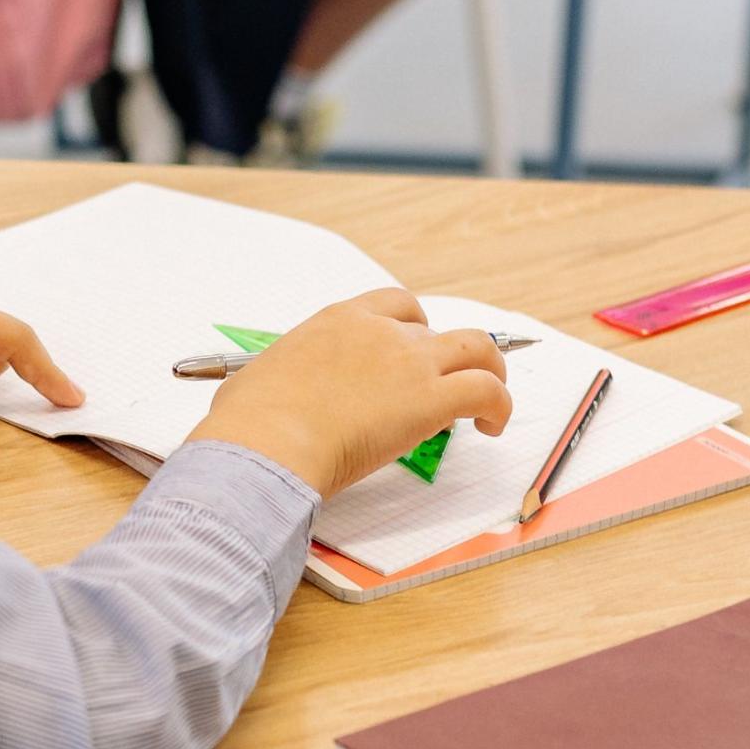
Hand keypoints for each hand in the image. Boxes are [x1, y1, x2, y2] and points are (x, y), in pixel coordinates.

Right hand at [186, 289, 512, 496]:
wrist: (266, 443)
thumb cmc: (250, 422)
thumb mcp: (257, 380)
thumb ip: (278, 380)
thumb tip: (264, 397)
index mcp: (338, 321)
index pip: (394, 305)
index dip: (413, 327)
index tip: (413, 356)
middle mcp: (381, 333)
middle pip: (439, 329)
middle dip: (453, 352)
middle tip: (452, 383)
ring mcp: (410, 363)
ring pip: (477, 349)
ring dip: (491, 371)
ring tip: (489, 404)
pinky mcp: (431, 399)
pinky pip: (488, 391)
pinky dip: (500, 406)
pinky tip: (492, 427)